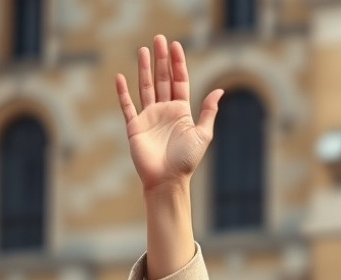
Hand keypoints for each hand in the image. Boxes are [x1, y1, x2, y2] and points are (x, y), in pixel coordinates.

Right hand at [115, 34, 223, 192]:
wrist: (168, 180)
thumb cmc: (187, 160)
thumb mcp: (202, 134)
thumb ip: (208, 111)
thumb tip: (220, 91)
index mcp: (181, 111)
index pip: (179, 81)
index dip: (177, 64)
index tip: (175, 46)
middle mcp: (165, 111)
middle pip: (162, 79)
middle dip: (161, 59)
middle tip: (159, 38)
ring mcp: (148, 117)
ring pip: (146, 87)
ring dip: (144, 69)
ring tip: (143, 49)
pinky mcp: (134, 126)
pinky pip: (127, 105)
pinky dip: (123, 92)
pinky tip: (120, 77)